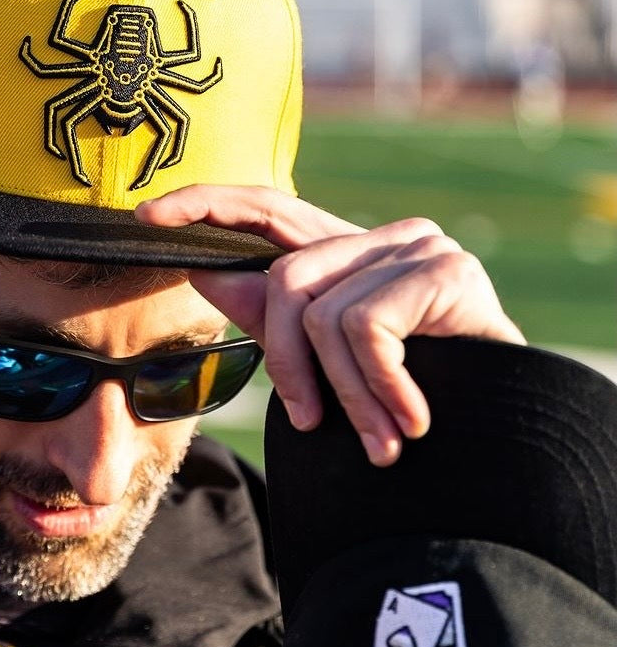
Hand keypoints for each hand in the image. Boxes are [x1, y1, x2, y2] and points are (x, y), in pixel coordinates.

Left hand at [137, 185, 524, 465]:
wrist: (499, 441)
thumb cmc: (407, 400)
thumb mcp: (328, 362)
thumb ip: (269, 314)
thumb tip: (200, 272)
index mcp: (345, 255)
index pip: (265, 208)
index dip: (207, 205)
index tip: (148, 215)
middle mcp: (379, 237)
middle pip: (282, 277)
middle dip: (282, 361)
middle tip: (310, 422)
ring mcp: (416, 245)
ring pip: (319, 311)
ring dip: (341, 392)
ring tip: (378, 437)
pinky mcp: (446, 268)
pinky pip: (364, 327)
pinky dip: (376, 385)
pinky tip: (410, 416)